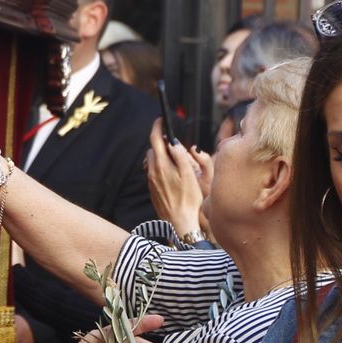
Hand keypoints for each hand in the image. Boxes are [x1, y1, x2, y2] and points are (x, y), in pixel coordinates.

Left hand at [146, 119, 209, 241]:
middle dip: (161, 144)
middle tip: (174, 144)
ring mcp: (151, 182)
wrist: (180, 222)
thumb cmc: (188, 199)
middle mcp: (153, 172)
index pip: (155, 139)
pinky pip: (154, 173)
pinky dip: (161, 169)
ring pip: (152, 162)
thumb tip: (173, 142)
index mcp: (162, 165)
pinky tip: (173, 177)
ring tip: (175, 162)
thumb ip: (180, 156)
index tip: (161, 120)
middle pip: (152, 150)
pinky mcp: (152, 190)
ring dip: (161, 157)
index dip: (157, 127)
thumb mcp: (190, 175)